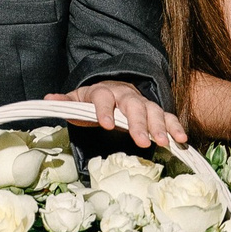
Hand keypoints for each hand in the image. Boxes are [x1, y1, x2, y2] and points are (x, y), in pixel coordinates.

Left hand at [49, 81, 188, 150]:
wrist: (113, 89)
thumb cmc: (93, 101)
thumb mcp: (77, 100)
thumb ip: (65, 102)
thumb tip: (48, 100)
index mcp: (103, 92)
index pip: (103, 99)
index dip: (104, 110)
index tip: (106, 124)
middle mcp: (125, 95)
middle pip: (133, 106)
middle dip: (139, 123)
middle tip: (143, 141)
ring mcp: (141, 102)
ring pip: (153, 110)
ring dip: (160, 126)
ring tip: (166, 142)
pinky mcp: (153, 111)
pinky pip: (167, 116)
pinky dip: (175, 126)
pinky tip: (182, 140)